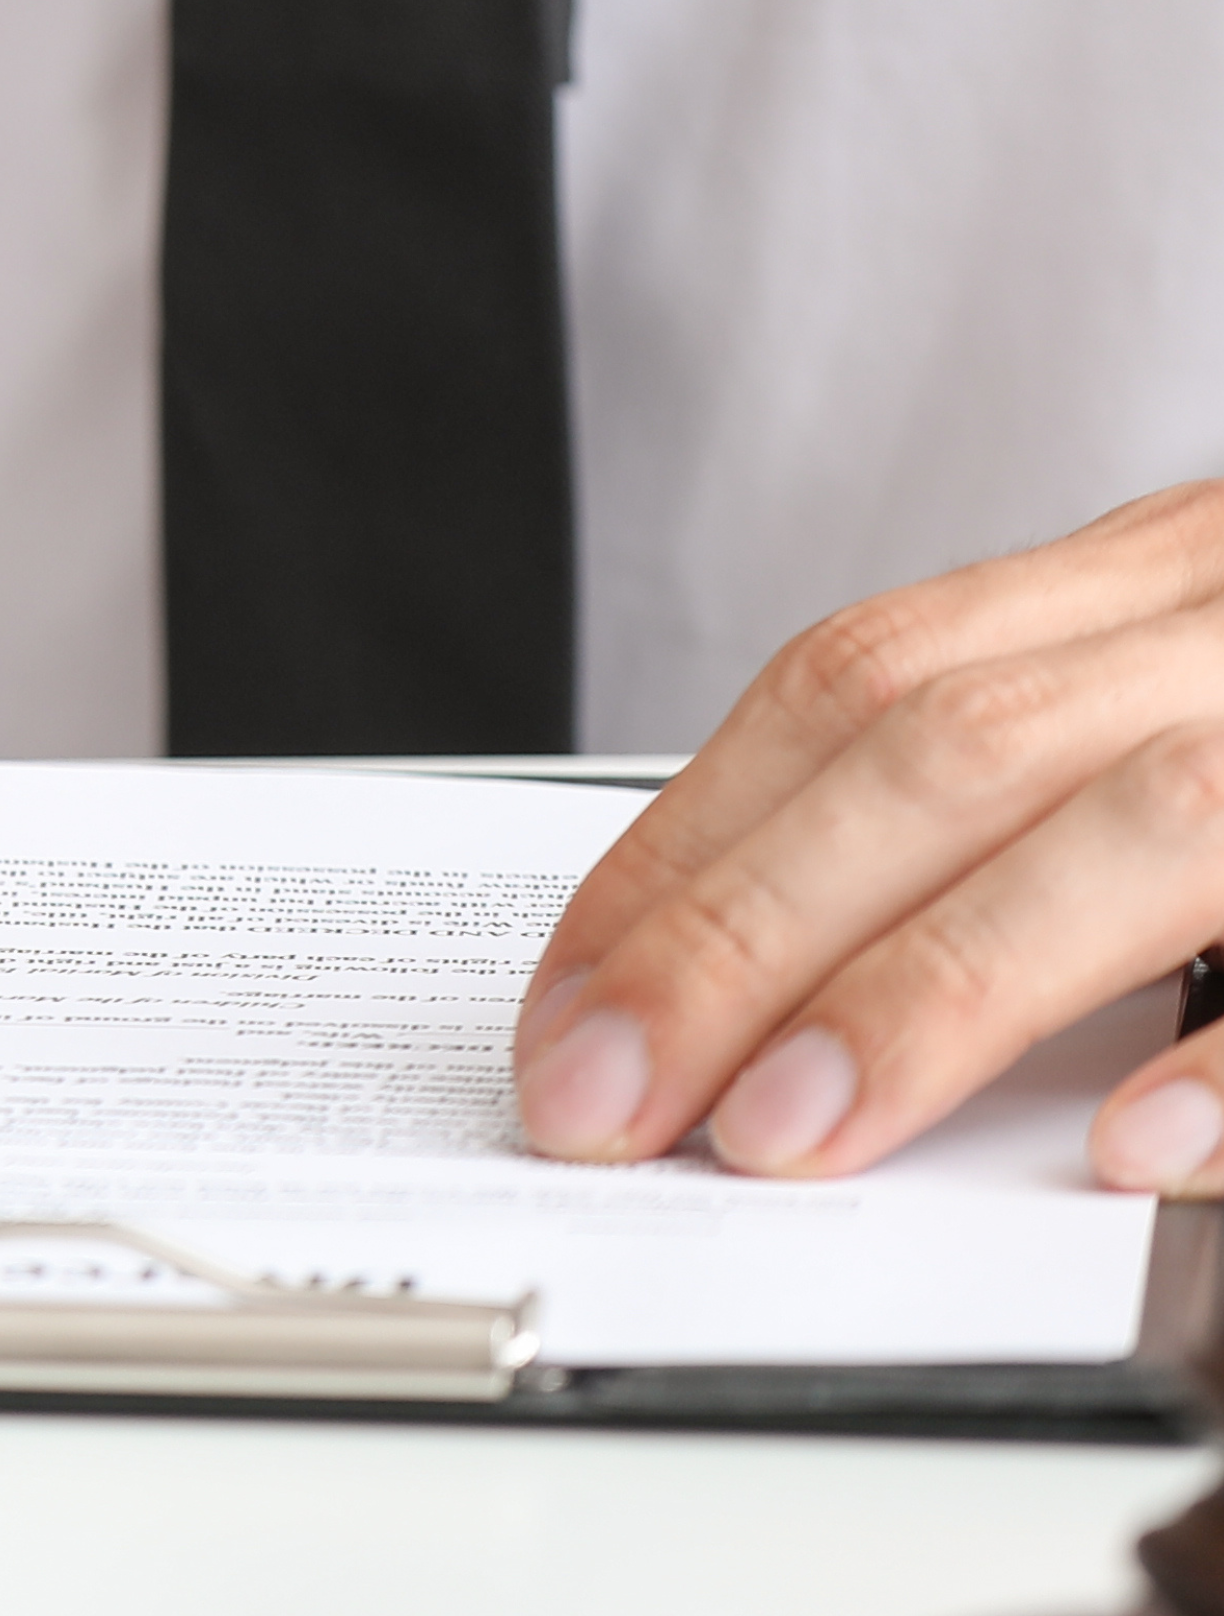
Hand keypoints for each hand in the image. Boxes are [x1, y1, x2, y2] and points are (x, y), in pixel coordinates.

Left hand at [515, 488, 1223, 1189]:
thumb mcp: (1172, 706)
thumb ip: (1006, 798)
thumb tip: (742, 981)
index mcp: (1156, 585)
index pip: (858, 683)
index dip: (689, 844)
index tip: (567, 1010)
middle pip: (952, 749)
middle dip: (749, 933)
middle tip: (611, 1102)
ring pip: (1146, 819)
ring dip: (938, 989)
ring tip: (788, 1128)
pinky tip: (1132, 1144)